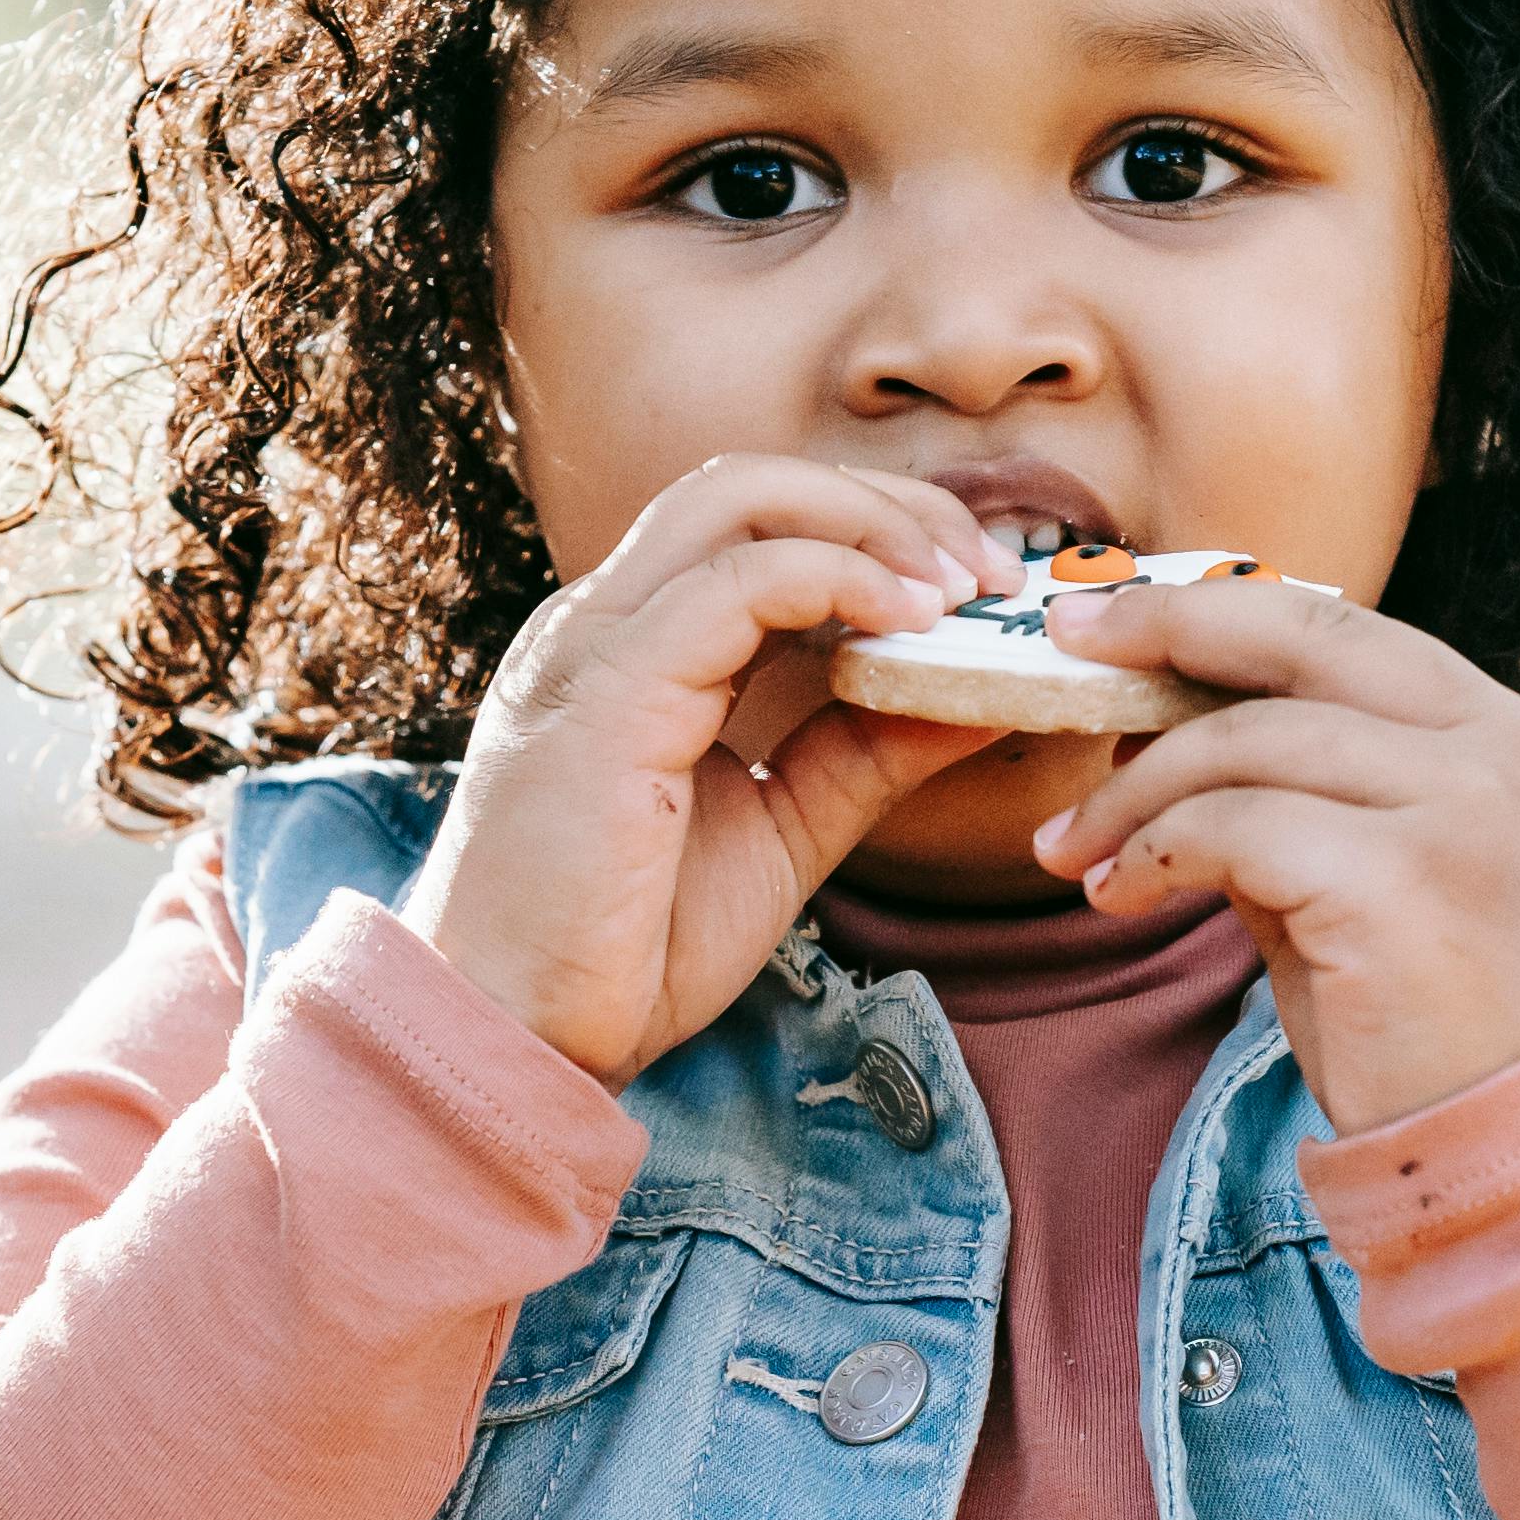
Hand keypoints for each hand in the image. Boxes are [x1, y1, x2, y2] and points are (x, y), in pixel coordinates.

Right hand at [399, 454, 1012, 1082]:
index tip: (983, 589)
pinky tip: (909, 623)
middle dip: (893, 504)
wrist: (524, 1035)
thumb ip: (868, 752)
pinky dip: (837, 578)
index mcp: (642, 646)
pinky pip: (732, 584)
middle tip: (995, 575)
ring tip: (959, 592)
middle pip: (756, 484)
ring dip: (873, 525)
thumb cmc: (630, 944)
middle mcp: (609, 620)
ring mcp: (598, 642)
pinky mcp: (607, 687)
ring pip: (739, 499)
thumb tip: (980, 693)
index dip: (882, 528)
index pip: (762, 525)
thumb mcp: (786, 827)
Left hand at [1020, 577, 1519, 1135]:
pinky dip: (1152, 851)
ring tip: (1071, 849)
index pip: (1350, 631)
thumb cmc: (1438, 1034)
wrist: (1517, 1165)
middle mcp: (1503, 754)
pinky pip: (1232, 829)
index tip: (1119, 618)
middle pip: (1304, 638)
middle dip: (1165, 627)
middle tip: (1063, 649)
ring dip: (1133, 791)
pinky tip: (1116, 896)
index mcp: (1511, 738)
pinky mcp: (1399, 882)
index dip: (1224, 613)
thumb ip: (1302, 796)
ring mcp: (1463, 811)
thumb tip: (1163, 732)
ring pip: (1249, 741)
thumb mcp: (1381, 882)